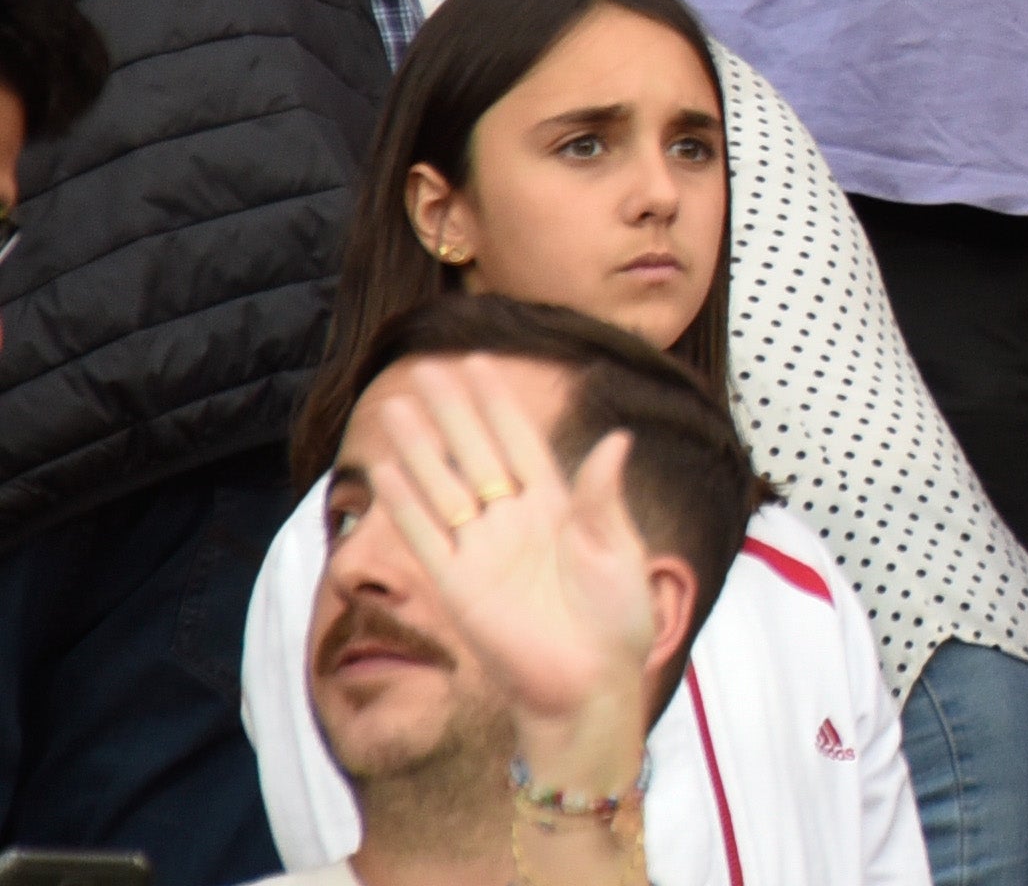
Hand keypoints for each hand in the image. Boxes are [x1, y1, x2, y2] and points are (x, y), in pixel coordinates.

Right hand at [367, 358, 658, 768]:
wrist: (588, 685)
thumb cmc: (615, 621)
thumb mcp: (618, 550)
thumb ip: (603, 496)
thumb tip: (617, 438)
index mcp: (558, 507)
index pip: (520, 442)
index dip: (499, 404)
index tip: (481, 362)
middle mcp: (514, 523)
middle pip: (476, 454)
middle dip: (453, 412)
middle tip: (428, 368)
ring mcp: (483, 553)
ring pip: (444, 487)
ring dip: (421, 449)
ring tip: (396, 408)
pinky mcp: (458, 588)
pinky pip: (427, 539)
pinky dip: (408, 507)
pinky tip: (388, 473)